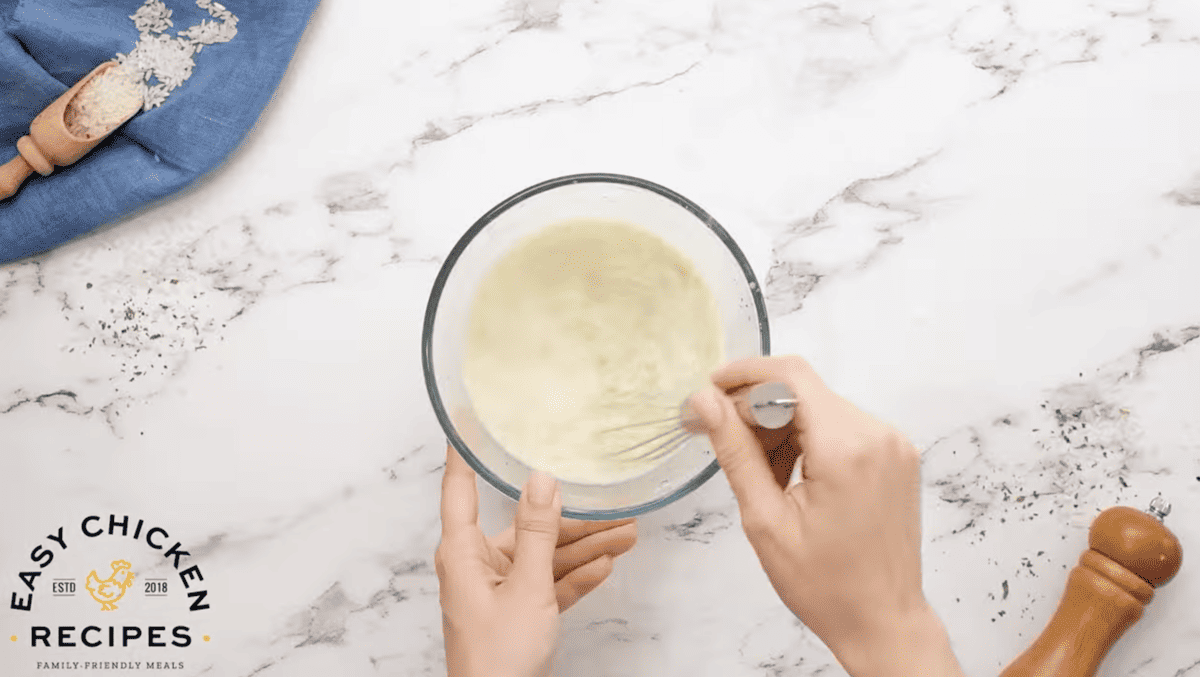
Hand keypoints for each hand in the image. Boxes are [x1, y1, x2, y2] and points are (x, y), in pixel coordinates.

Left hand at [436, 444, 637, 676]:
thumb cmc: (497, 658)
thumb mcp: (527, 588)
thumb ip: (538, 533)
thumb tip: (542, 480)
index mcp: (463, 551)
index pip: (460, 486)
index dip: (464, 449)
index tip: (468, 414)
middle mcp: (477, 565)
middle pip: (526, 526)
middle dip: (572, 517)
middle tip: (611, 500)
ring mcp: (497, 590)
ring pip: (545, 557)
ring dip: (585, 548)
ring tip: (628, 533)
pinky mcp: (516, 614)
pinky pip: (549, 585)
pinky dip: (576, 578)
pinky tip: (607, 567)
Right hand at [688, 357, 962, 676]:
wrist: (883, 621)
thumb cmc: (825, 584)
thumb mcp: (765, 519)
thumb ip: (735, 451)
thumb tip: (705, 402)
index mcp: (847, 448)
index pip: (790, 377)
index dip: (745, 374)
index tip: (710, 391)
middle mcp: (878, 435)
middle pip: (803, 391)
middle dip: (756, 408)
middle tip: (718, 436)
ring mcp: (893, 444)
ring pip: (820, 408)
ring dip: (781, 426)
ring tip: (757, 471)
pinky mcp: (895, 456)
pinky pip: (842, 427)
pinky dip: (808, 439)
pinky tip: (787, 474)